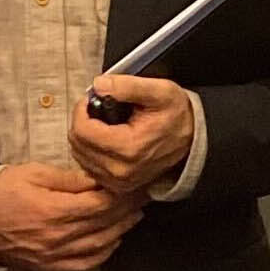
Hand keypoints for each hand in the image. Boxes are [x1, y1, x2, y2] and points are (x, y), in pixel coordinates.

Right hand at [0, 160, 142, 270]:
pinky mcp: (49, 266)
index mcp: (55, 210)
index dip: (122, 195)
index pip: (101, 204)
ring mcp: (54, 254)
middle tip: (143, 198)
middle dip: (127, 210)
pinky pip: (84, 264)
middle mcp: (59, 236)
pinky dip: (103, 254)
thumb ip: (69, 179)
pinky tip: (113, 242)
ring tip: (134, 217)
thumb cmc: (1, 191)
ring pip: (99, 246)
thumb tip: (97, 180)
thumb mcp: (34, 173)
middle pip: (105, 224)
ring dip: (121, 231)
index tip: (135, 184)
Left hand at [69, 77, 196, 195]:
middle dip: (82, 121)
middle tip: (96, 107)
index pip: (82, 130)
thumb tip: (99, 85)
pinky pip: (88, 167)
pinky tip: (104, 137)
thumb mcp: (159, 91)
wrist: (192, 141)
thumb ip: (128, 86)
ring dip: (84, 136)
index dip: (82, 109)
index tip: (93, 98)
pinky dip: (90, 150)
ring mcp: (118, 182)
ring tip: (102, 122)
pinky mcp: (117, 186)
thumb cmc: (176, 116)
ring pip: (79, 156)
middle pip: (77, 144)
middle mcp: (120, 170)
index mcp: (129, 148)